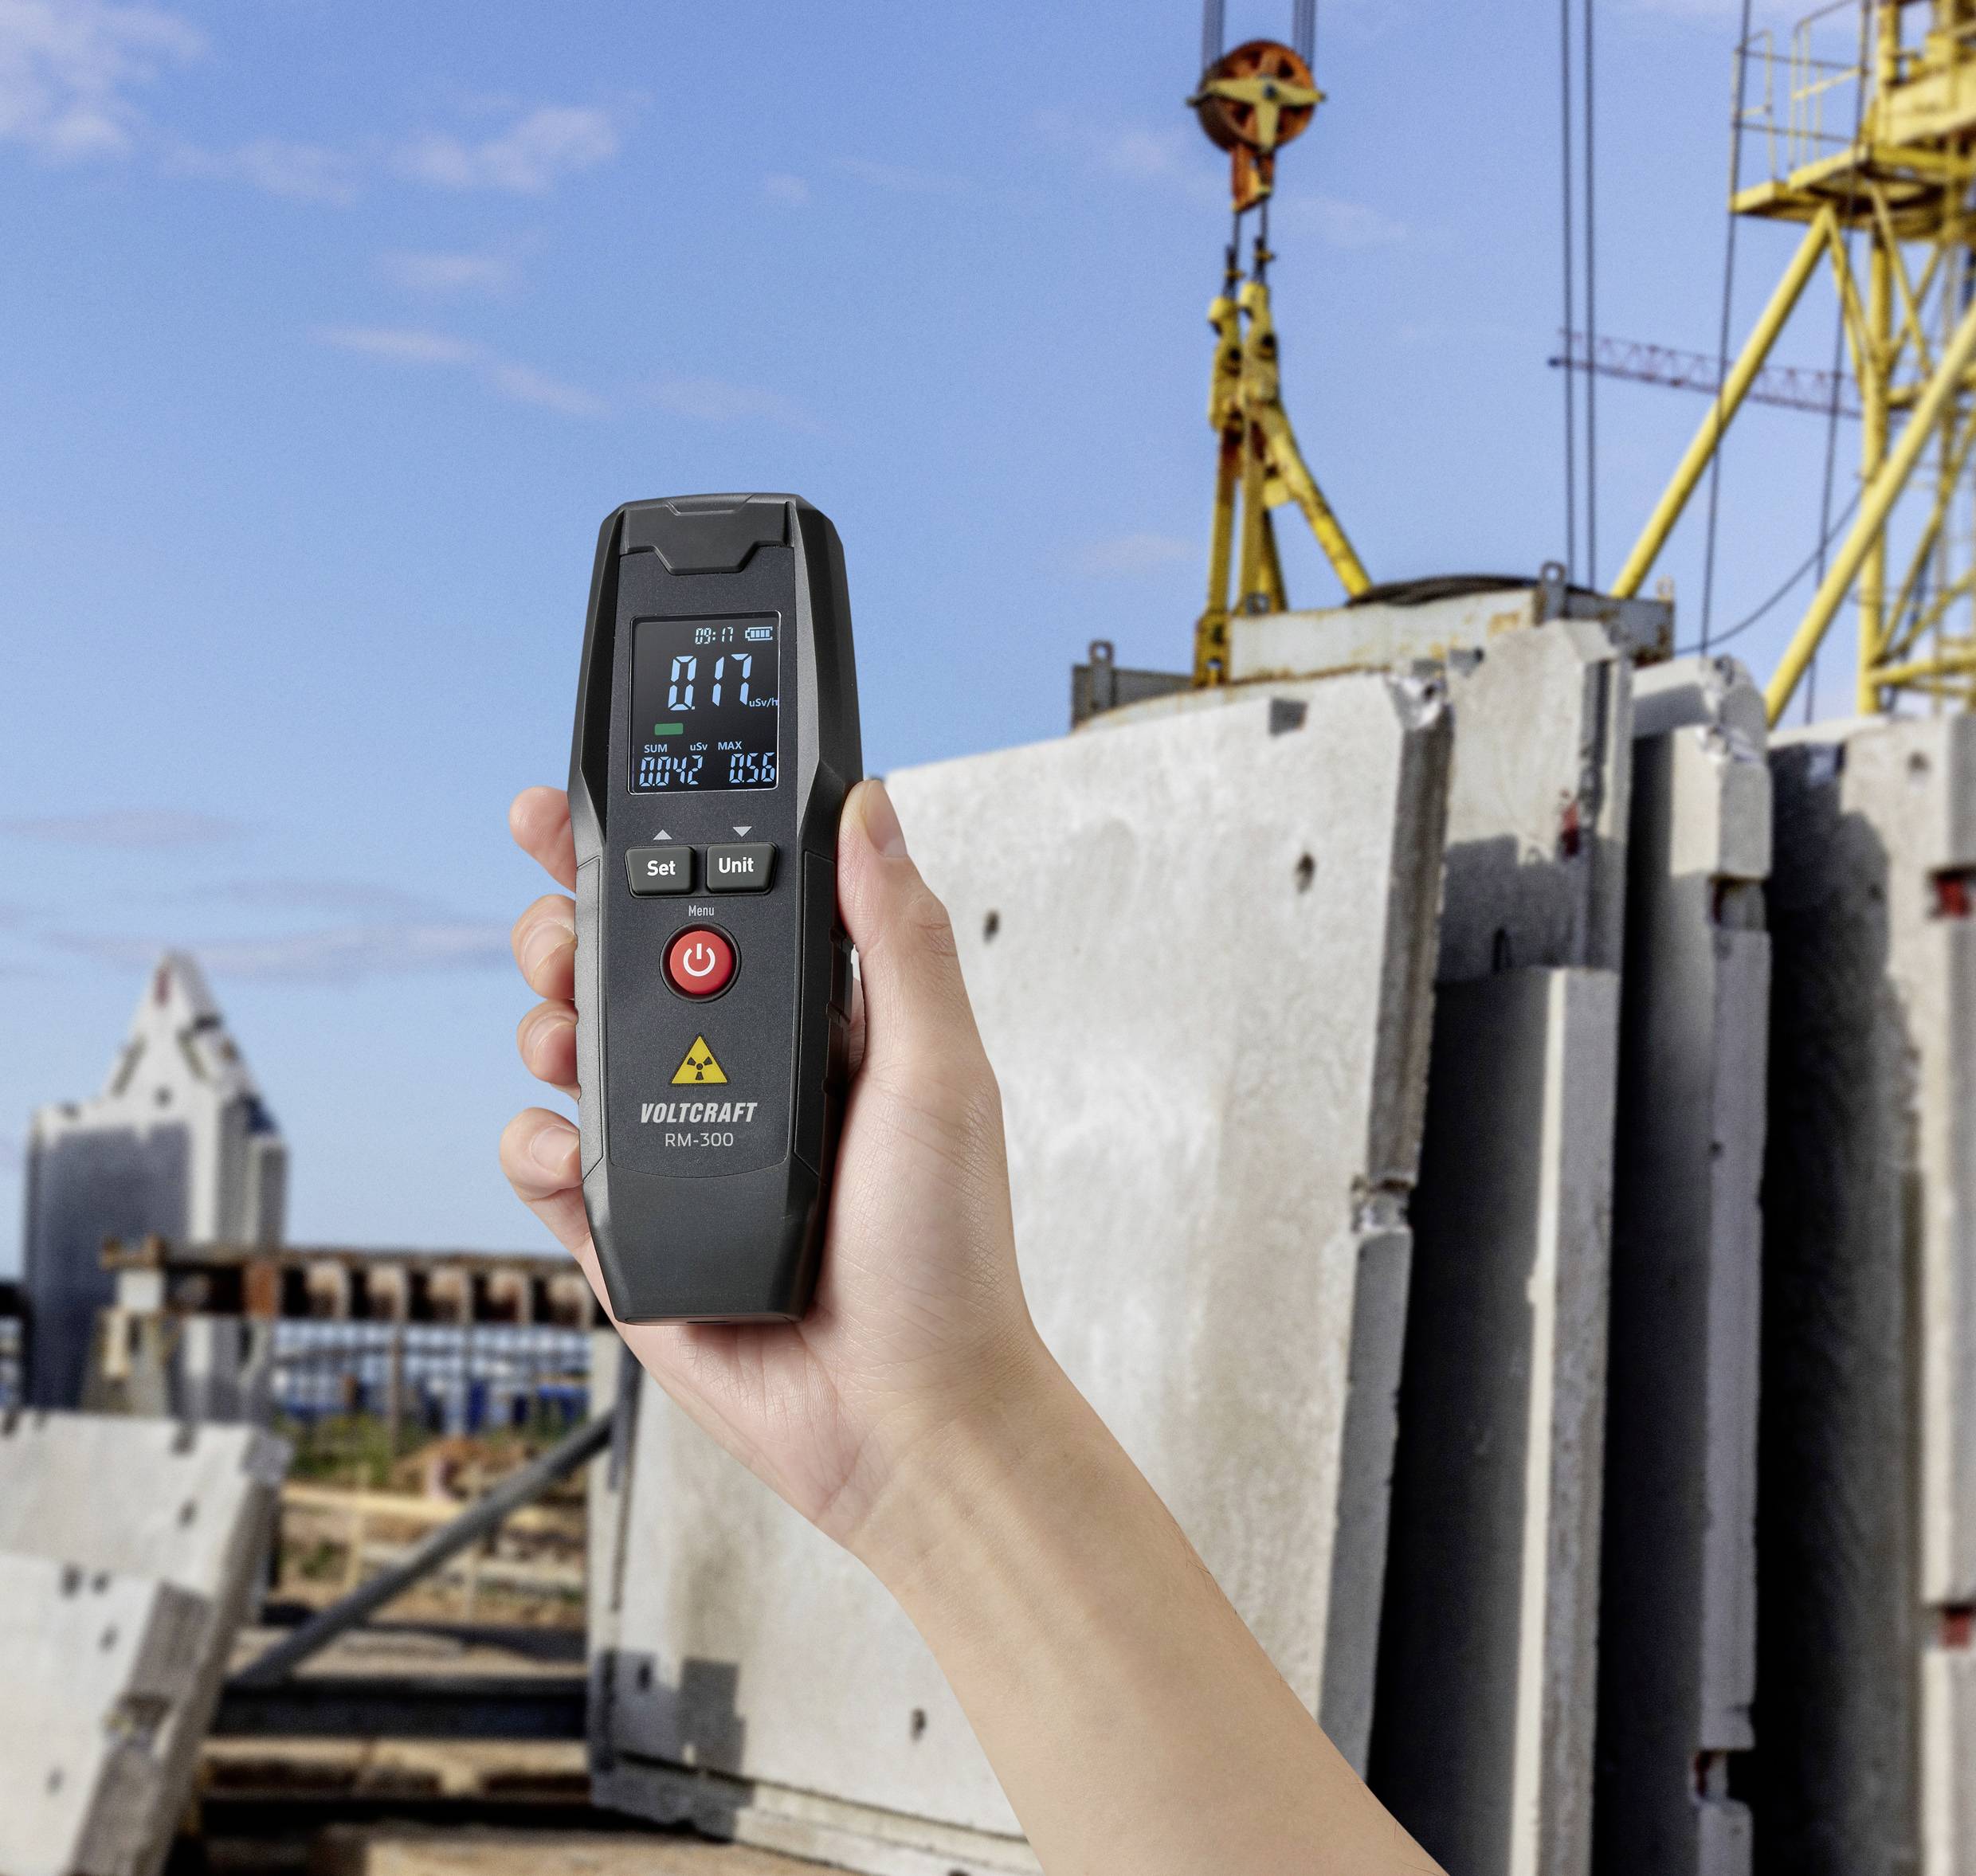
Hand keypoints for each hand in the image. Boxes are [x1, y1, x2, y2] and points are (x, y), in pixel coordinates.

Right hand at [500, 779, 1046, 1553]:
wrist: (902, 1418)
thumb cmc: (945, 1256)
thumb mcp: (939, 1075)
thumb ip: (897, 941)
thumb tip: (871, 808)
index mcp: (811, 1026)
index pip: (717, 908)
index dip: (646, 850)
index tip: (580, 806)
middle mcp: (736, 1075)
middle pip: (619, 967)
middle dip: (567, 928)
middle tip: (558, 929)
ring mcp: (675, 1151)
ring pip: (569, 1051)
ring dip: (545, 1026)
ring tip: (563, 1039)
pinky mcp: (625, 1230)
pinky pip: (545, 1163)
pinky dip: (537, 1146)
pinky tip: (571, 1156)